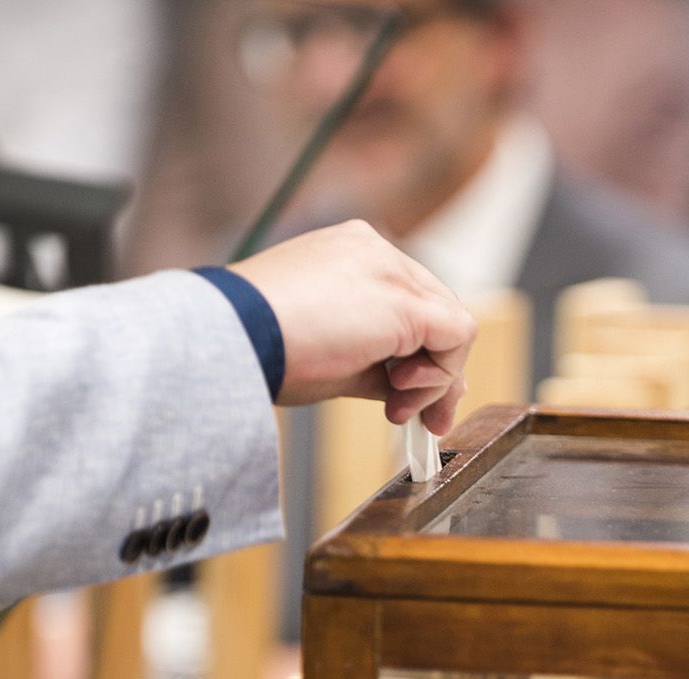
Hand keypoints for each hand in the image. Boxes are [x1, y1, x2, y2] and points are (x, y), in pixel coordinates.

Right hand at [230, 221, 475, 433]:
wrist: (231, 340)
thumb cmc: (263, 350)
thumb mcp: (331, 356)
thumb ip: (377, 365)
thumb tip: (411, 392)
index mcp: (350, 253)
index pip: (410, 302)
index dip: (419, 355)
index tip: (405, 398)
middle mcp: (375, 249)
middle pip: (436, 312)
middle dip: (436, 373)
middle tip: (421, 418)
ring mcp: (391, 268)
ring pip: (450, 324)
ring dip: (436, 379)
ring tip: (398, 409)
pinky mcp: (404, 300)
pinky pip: (456, 335)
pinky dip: (442, 375)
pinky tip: (404, 397)